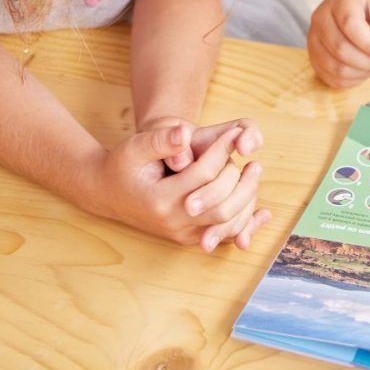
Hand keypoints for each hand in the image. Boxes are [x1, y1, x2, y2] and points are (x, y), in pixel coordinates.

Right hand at [95, 122, 267, 250]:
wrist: (107, 192)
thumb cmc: (123, 165)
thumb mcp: (136, 147)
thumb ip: (161, 140)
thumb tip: (185, 132)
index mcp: (160, 199)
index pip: (204, 175)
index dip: (222, 151)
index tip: (234, 134)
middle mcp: (173, 222)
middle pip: (222, 206)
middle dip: (241, 180)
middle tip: (252, 159)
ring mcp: (182, 233)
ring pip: (226, 224)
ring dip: (246, 200)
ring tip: (254, 172)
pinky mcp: (188, 236)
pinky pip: (222, 235)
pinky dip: (244, 224)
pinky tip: (262, 213)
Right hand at [308, 0, 369, 85]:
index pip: (349, 23)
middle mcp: (321, 17)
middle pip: (341, 48)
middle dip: (369, 61)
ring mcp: (315, 39)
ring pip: (337, 67)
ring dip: (363, 72)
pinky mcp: (315, 58)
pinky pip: (333, 78)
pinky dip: (354, 79)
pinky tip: (366, 69)